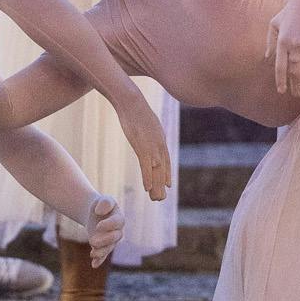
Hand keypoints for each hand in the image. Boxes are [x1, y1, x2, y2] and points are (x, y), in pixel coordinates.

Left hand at [85, 194, 123, 268]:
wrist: (96, 213)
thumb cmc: (101, 205)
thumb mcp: (104, 200)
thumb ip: (105, 202)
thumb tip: (99, 212)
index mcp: (119, 219)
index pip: (117, 223)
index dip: (109, 225)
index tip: (98, 225)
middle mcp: (117, 231)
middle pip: (114, 238)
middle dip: (104, 240)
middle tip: (93, 241)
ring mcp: (110, 241)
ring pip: (109, 248)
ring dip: (101, 252)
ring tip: (92, 253)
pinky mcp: (103, 246)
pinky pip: (103, 255)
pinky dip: (99, 260)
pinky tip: (94, 265)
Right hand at [115, 86, 171, 202]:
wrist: (132, 102)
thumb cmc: (136, 108)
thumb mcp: (146, 120)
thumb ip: (149, 130)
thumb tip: (147, 132)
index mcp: (160, 139)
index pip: (166, 160)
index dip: (166, 173)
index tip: (167, 184)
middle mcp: (159, 145)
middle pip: (162, 169)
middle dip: (161, 184)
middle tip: (161, 198)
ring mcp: (152, 147)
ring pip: (156, 171)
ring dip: (156, 186)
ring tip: (156, 199)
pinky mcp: (142, 147)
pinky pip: (146, 166)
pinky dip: (148, 178)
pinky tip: (147, 188)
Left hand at [266, 0, 299, 97]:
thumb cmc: (289, 11)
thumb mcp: (274, 23)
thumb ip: (270, 41)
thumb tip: (266, 57)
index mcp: (282, 41)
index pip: (281, 66)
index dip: (281, 80)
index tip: (282, 91)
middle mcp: (295, 44)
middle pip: (295, 70)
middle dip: (295, 85)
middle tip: (297, 95)